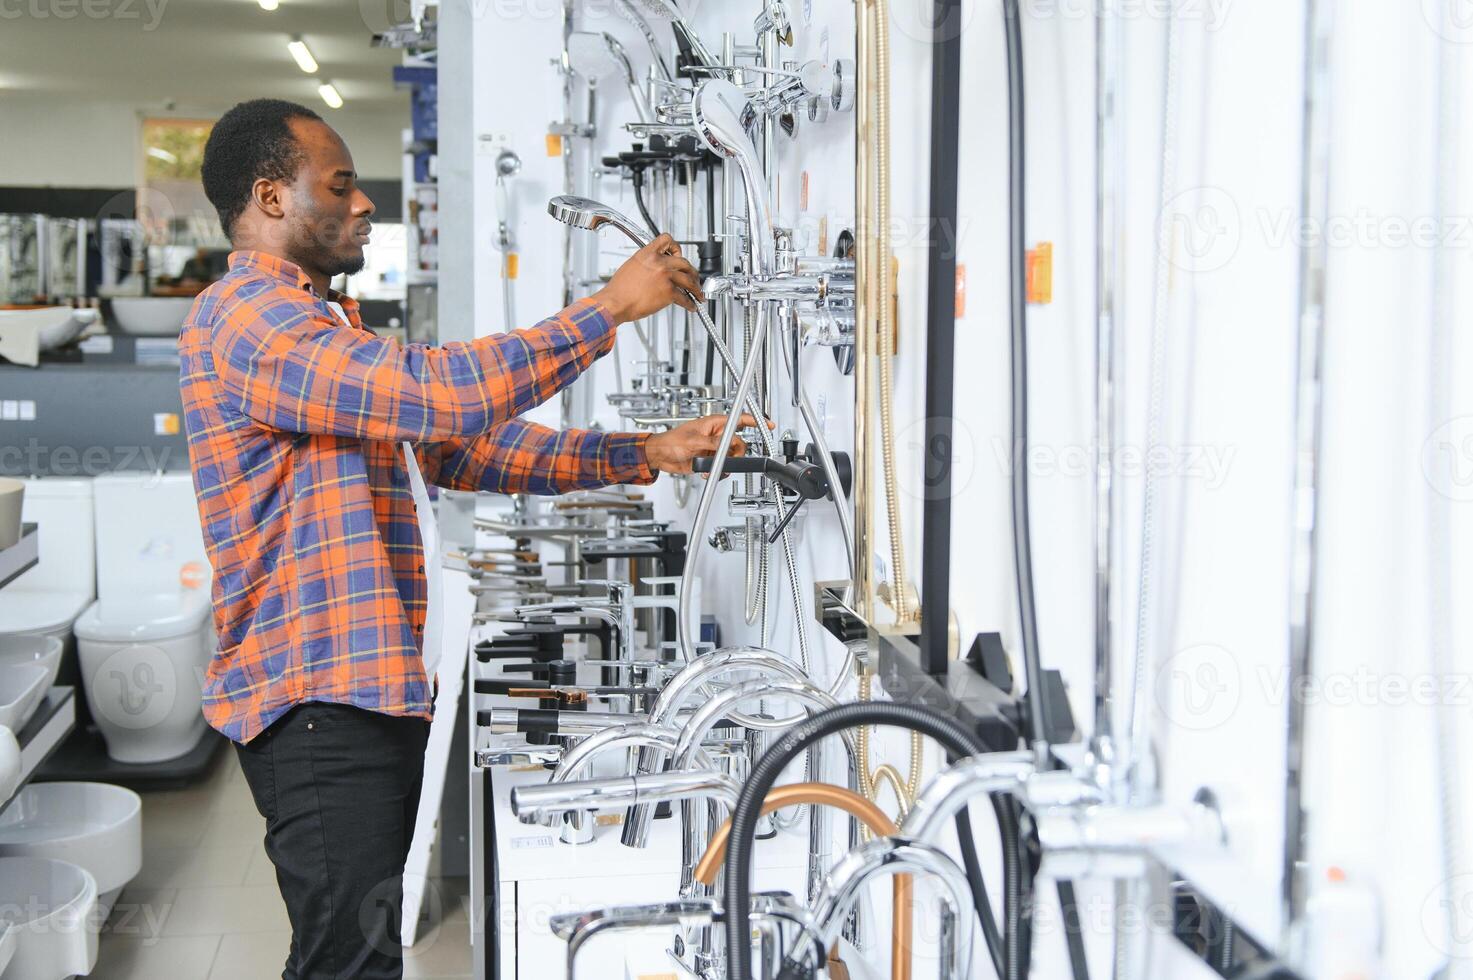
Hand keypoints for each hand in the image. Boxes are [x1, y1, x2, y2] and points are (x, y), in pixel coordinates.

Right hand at [593, 233, 703, 324]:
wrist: (615, 303)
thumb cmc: (619, 290)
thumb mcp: (631, 266)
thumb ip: (646, 264)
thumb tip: (656, 269)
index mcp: (648, 254)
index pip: (667, 240)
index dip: (676, 247)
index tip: (679, 255)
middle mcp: (659, 263)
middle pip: (684, 263)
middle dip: (692, 272)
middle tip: (693, 278)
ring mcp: (665, 277)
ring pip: (689, 280)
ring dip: (696, 288)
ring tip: (697, 294)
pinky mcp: (668, 292)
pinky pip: (685, 298)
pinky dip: (690, 303)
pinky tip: (690, 305)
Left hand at [645, 414, 772, 474]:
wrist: (661, 456)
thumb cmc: (671, 441)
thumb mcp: (693, 440)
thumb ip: (712, 443)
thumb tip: (726, 446)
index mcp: (714, 424)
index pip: (739, 419)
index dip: (755, 421)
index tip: (767, 424)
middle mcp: (716, 435)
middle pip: (739, 443)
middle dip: (736, 454)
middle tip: (728, 459)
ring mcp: (714, 448)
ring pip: (732, 457)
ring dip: (725, 465)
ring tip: (713, 468)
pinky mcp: (710, 460)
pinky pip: (722, 467)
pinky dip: (718, 472)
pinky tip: (707, 472)